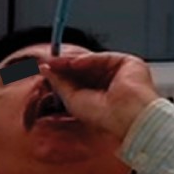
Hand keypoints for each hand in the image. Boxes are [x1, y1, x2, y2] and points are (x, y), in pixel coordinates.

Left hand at [39, 53, 159, 138]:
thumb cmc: (105, 117)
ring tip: (55, 62)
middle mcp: (111, 85)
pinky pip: (103, 57)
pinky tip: (73, 63)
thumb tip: (46, 70)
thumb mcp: (72, 100)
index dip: (62, 74)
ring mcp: (120, 73)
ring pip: (92, 62)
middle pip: (84, 70)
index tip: (46, 69)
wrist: (128, 116)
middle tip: (47, 62)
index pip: (78, 81)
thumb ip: (59, 84)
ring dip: (72, 61)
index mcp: (100, 97)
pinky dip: (87, 59)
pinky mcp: (128, 63)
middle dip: (64, 65)